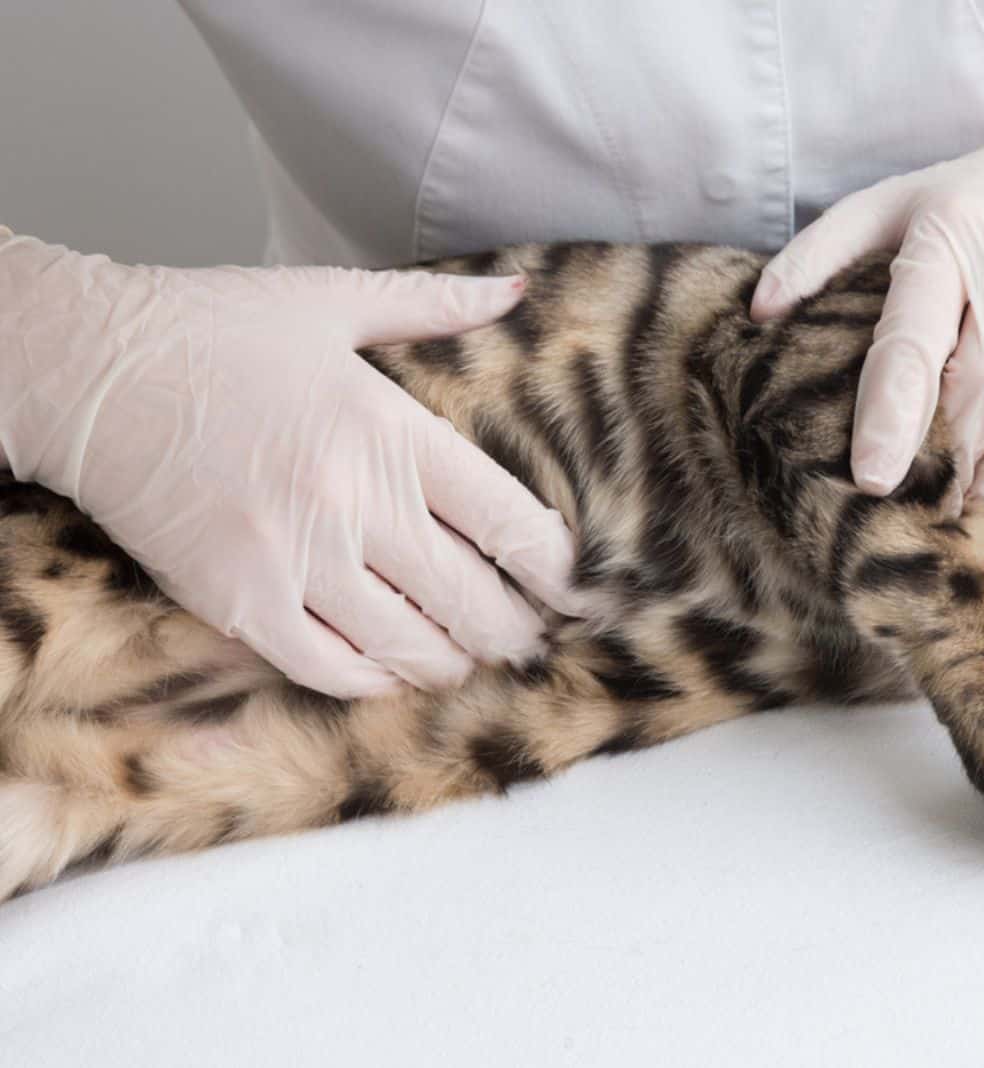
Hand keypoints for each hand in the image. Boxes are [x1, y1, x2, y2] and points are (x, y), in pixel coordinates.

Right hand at [0, 229, 586, 696]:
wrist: (85, 370)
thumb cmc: (209, 329)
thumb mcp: (331, 302)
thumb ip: (434, 306)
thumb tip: (516, 289)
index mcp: (392, 432)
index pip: (510, 523)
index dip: (555, 570)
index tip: (573, 589)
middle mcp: (356, 503)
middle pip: (474, 600)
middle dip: (516, 632)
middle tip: (530, 639)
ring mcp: (296, 560)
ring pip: (411, 646)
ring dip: (453, 662)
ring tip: (468, 657)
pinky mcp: (239, 603)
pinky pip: (331, 669)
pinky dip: (375, 680)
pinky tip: (391, 668)